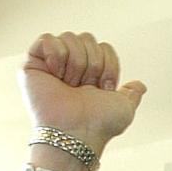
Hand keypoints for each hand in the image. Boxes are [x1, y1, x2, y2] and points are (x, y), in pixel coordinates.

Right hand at [20, 31, 146, 170]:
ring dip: (76, 63)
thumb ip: (132, 94)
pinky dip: (56, 55)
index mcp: (89, 75)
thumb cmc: (98, 125)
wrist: (76, 133)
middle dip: (92, 64)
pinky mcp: (32, 65)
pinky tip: (56, 74)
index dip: (108, 66)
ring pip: (70, 37)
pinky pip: (47, 39)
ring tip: (68, 85)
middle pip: (88, 38)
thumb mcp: (124, 109)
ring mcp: (50, 65)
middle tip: (83, 88)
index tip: (103, 89)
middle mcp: (70, 68)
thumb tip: (140, 86)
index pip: (104, 47)